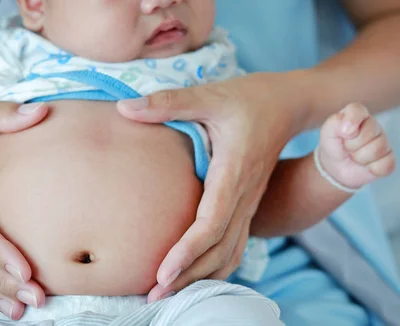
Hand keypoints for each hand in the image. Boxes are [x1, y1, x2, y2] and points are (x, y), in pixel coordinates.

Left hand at [117, 72, 308, 301]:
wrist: (288, 104)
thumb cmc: (248, 98)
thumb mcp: (209, 95)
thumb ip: (167, 103)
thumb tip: (123, 108)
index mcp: (233, 172)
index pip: (211, 224)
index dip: (187, 251)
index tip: (162, 273)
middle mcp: (243, 196)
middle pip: (219, 250)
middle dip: (188, 277)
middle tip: (153, 298)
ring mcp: (248, 203)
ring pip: (229, 253)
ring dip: (201, 277)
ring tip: (168, 294)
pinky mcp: (246, 205)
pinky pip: (234, 244)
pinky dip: (214, 266)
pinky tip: (193, 276)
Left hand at [319, 103, 395, 188]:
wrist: (336, 166)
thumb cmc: (333, 144)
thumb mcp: (327, 131)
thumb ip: (335, 122)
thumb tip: (350, 129)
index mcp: (358, 114)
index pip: (357, 110)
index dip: (349, 123)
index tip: (343, 133)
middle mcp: (374, 125)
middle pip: (368, 133)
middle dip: (351, 145)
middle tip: (346, 147)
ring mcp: (384, 142)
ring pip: (377, 150)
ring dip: (359, 157)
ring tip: (354, 156)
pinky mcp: (388, 159)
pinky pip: (385, 164)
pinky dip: (371, 169)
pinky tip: (364, 165)